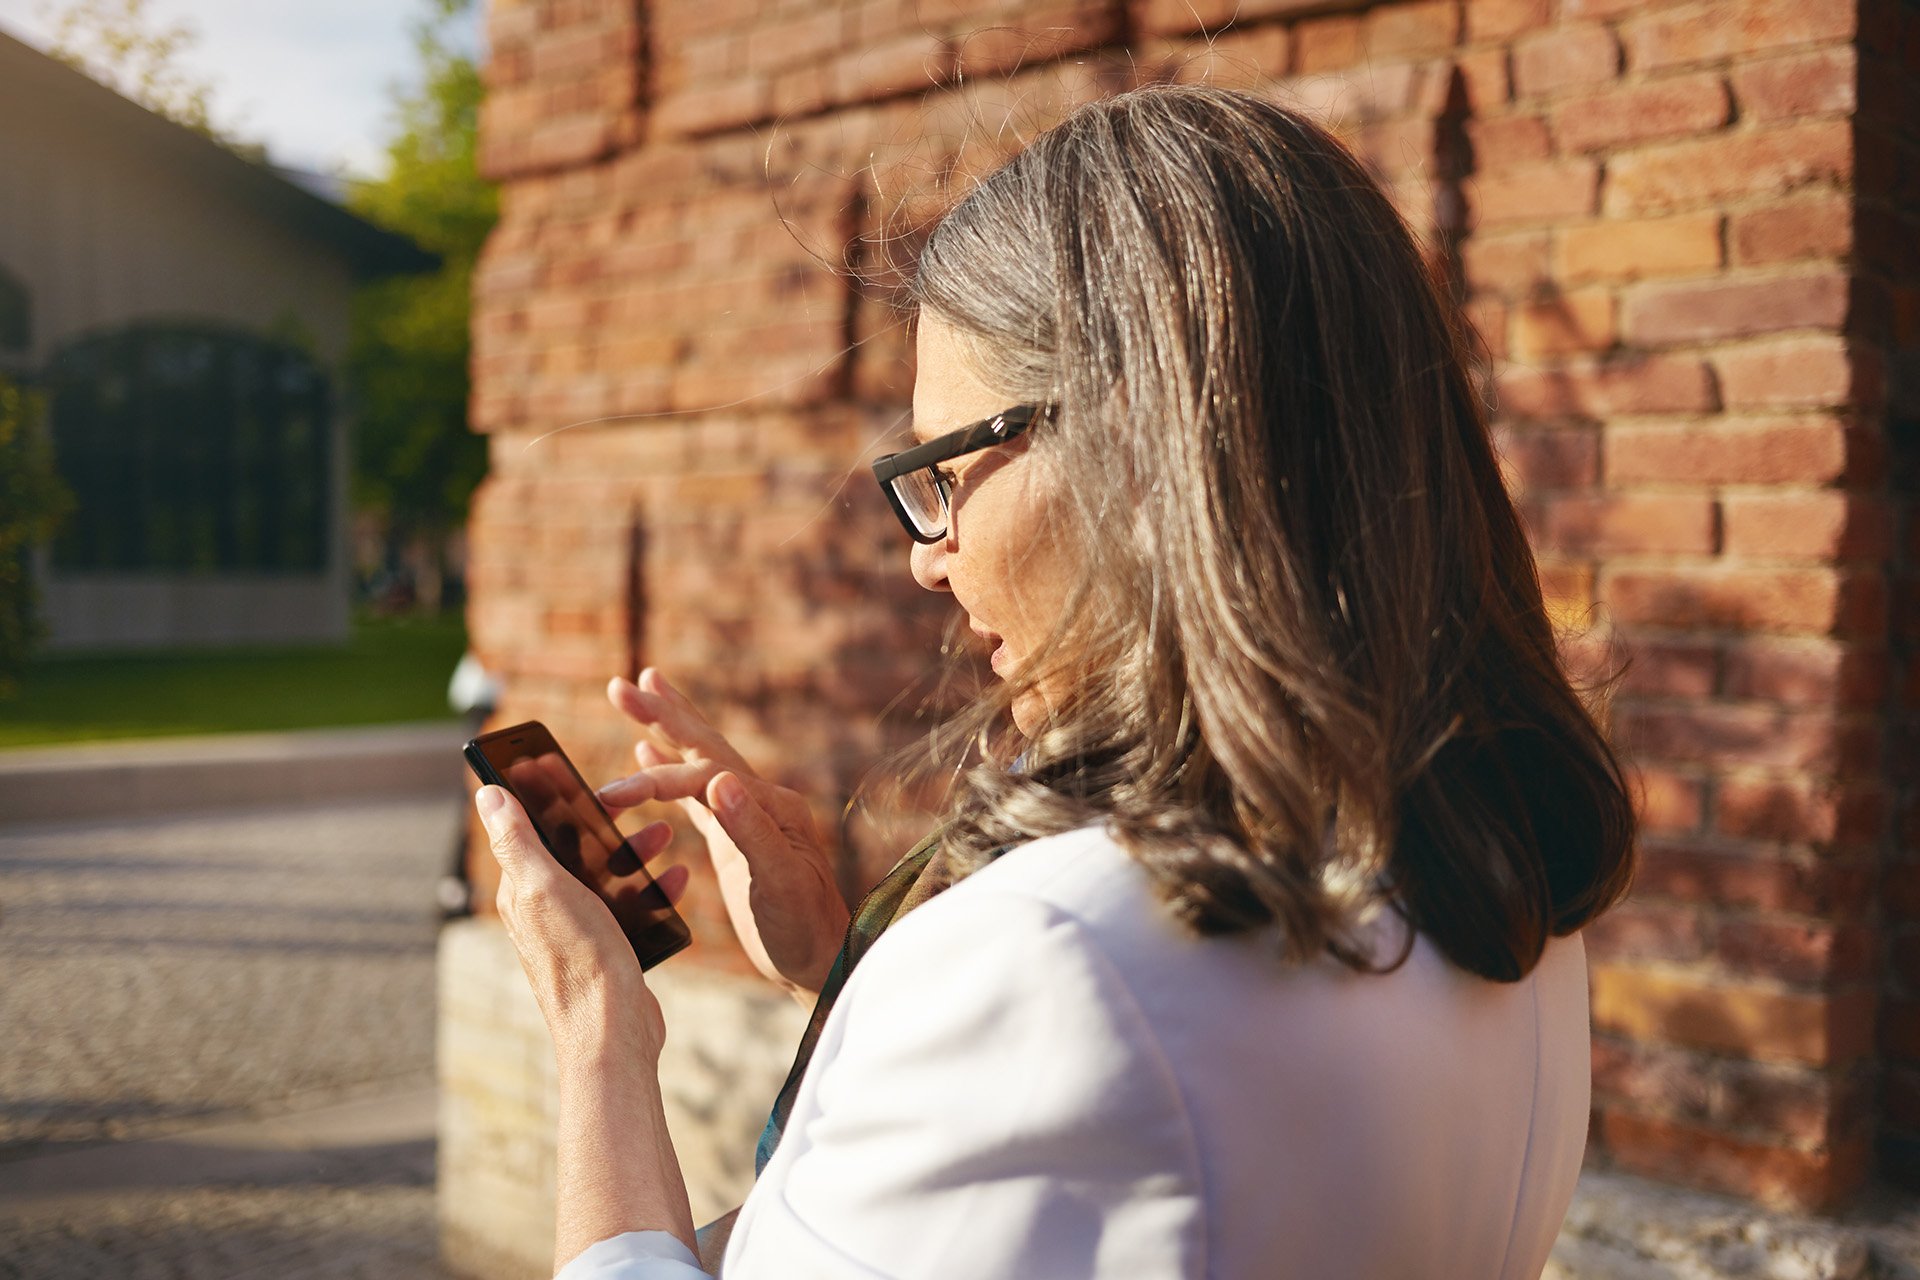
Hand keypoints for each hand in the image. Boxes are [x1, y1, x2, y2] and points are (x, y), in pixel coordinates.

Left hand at [476, 784, 679, 1062]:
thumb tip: (487, 793)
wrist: (614, 1031)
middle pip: (573, 849)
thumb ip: (517, 841)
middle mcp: (545, 909)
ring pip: (606, 875)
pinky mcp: (607, 948)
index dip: (543, 795)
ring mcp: (577, 930)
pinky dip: (650, 888)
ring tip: (666, 836)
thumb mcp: (545, 888)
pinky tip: (674, 879)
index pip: (528, 829)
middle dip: (603, 823)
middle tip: (635, 801)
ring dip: (634, 852)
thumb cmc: (578, 959)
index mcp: (523, 890)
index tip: (562, 766)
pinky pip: (629, 906)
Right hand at [598, 669, 850, 1000]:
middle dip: (664, 714)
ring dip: (667, 729)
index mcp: (770, 806)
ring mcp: (746, 818)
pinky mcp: (733, 839)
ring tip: (639, 690)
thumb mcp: (780, 882)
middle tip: (623, 684)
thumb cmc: (804, 928)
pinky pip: (695, 794)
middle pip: (704, 747)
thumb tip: (718, 779)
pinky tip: (647, 751)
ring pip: (699, 761)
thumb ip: (751, 830)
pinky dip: (669, 772)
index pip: (705, 775)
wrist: (824, 962)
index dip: (659, 779)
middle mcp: (759, 801)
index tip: (614, 795)